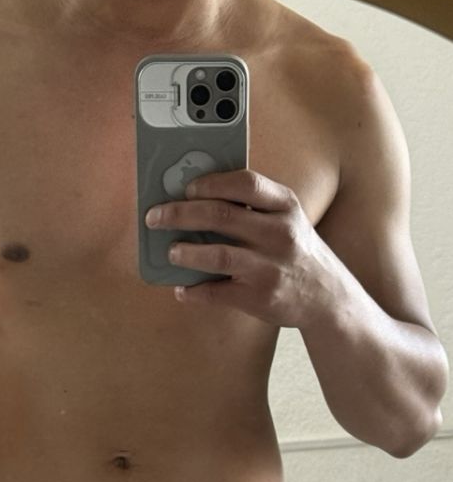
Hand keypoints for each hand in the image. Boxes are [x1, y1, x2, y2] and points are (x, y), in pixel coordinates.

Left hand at [145, 167, 328, 326]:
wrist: (326, 296)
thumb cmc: (295, 250)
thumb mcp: (286, 218)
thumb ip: (252, 206)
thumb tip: (194, 198)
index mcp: (285, 206)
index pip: (245, 183)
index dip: (211, 183)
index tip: (187, 187)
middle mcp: (280, 234)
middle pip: (222, 216)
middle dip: (180, 214)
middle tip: (155, 217)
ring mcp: (270, 268)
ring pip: (218, 255)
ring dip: (186, 253)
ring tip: (171, 251)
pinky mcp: (260, 298)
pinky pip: (217, 293)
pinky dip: (194, 292)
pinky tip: (182, 289)